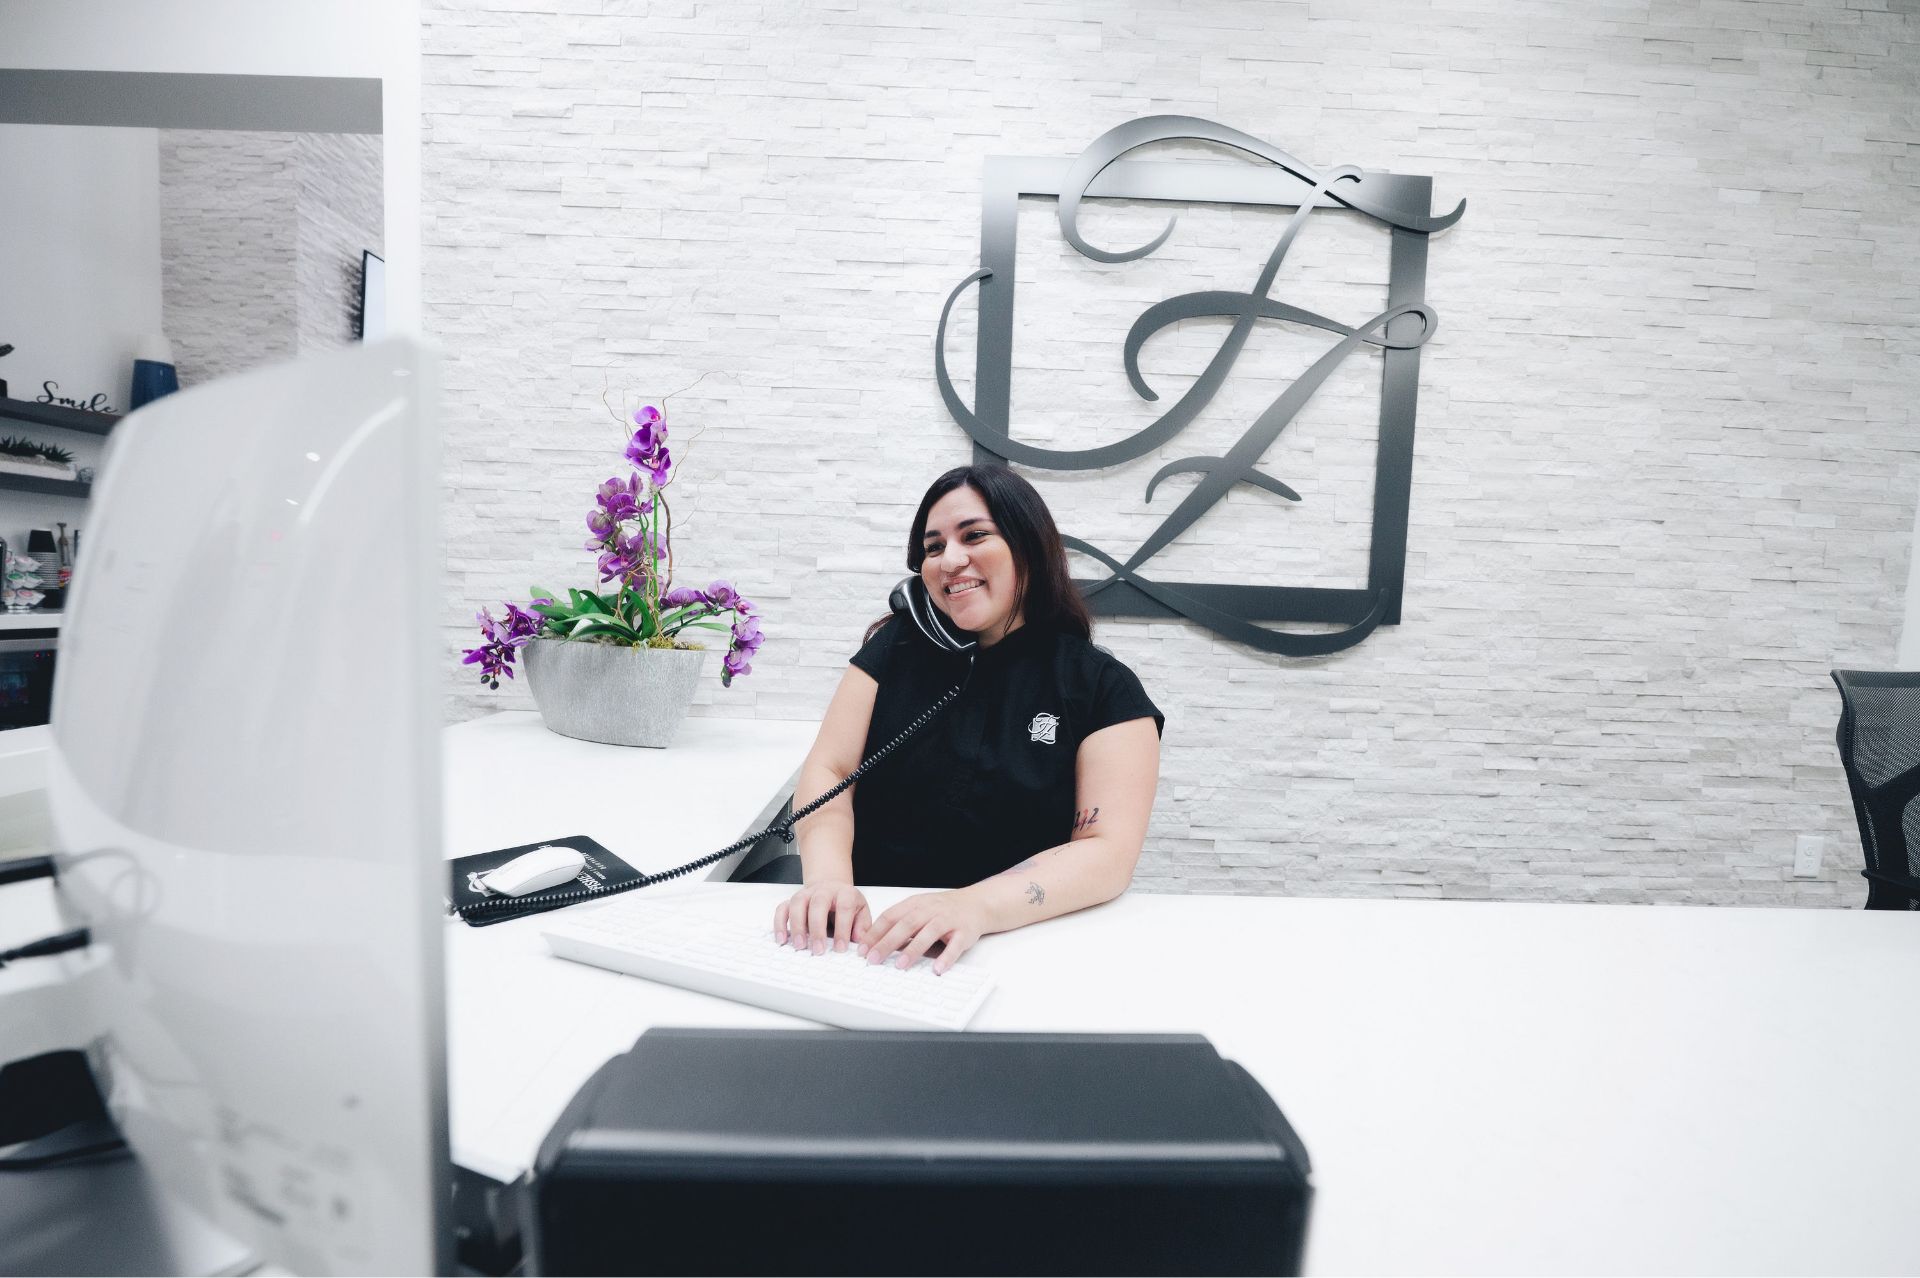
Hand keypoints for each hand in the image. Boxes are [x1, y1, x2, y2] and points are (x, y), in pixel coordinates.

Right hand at [773, 880, 870, 954]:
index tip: (840, 948)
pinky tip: (782, 939)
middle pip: (818, 904)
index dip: (843, 928)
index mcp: (845, 893)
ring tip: (800, 946)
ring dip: (797, 926)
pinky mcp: (792, 900)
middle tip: (818, 950)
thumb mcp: (861, 913)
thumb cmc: (847, 904)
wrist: (832, 888)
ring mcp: (806, 894)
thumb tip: (860, 943)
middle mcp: (824, 890)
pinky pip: (782, 908)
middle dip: (817, 928)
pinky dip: (780, 923)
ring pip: (797, 904)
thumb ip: (862, 927)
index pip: (844, 908)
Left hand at [859, 889, 992, 974]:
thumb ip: (900, 924)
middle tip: (873, 959)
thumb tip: (875, 944)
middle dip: (887, 942)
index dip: (875, 932)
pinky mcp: (964, 932)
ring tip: (900, 965)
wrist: (976, 903)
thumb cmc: (943, 909)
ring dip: (913, 950)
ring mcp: (947, 921)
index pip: (890, 917)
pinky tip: (937, 969)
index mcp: (915, 905)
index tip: (862, 949)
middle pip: (906, 925)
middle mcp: (930, 910)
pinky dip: (946, 957)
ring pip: (928, 933)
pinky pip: (955, 946)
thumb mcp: (919, 910)